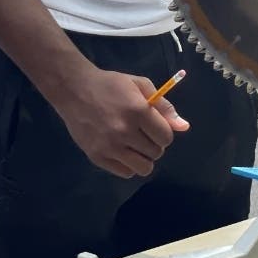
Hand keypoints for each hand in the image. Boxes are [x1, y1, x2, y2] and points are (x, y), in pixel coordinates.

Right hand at [56, 66, 189, 177]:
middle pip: (156, 153)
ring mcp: (109, 147)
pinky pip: (125, 173)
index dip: (164, 132)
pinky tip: (122, 151)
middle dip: (154, 144)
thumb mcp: (140, 85)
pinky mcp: (97, 157)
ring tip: (134, 145)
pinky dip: (128, 165)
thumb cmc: (110, 84)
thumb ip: (164, 107)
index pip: (166, 137)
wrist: (74, 90)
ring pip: (143, 168)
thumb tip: (184, 127)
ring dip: (143, 158)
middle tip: (142, 133)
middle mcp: (125, 132)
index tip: (155, 126)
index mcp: (138, 111)